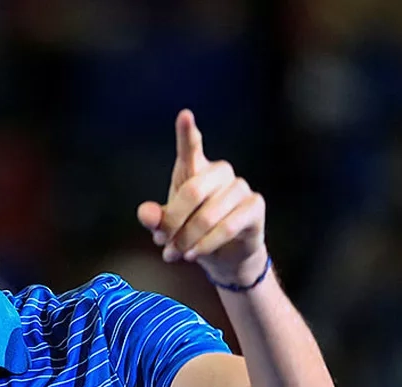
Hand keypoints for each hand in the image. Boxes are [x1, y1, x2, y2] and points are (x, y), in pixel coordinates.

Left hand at [136, 109, 267, 284]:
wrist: (222, 255)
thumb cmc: (191, 231)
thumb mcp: (166, 227)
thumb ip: (155, 219)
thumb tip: (146, 214)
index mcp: (194, 169)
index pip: (190, 148)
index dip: (187, 132)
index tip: (184, 115)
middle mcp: (219, 172)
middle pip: (192, 191)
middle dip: (174, 223)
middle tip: (163, 244)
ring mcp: (240, 186)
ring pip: (208, 214)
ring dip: (188, 240)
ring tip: (177, 254)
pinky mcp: (255, 205)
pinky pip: (228, 226)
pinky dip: (206, 244)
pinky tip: (195, 255)